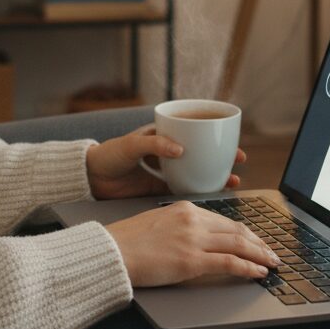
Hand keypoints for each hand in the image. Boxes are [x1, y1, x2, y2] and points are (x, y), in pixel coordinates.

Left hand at [85, 124, 246, 199]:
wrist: (90, 178)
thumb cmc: (108, 154)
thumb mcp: (131, 145)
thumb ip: (155, 144)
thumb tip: (181, 149)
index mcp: (163, 134)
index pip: (194, 132)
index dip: (215, 137)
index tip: (232, 143)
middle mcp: (167, 151)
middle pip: (201, 152)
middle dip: (222, 157)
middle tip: (239, 162)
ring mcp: (165, 170)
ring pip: (196, 171)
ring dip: (214, 176)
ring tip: (232, 182)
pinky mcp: (159, 188)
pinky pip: (183, 188)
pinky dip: (198, 191)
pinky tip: (211, 196)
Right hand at [104, 201, 279, 286]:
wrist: (112, 250)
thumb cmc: (127, 241)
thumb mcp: (157, 223)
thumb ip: (180, 227)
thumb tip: (196, 241)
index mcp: (185, 208)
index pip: (224, 220)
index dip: (244, 232)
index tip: (254, 240)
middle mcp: (193, 220)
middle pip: (237, 230)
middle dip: (258, 242)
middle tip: (271, 252)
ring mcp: (194, 239)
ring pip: (239, 244)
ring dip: (260, 255)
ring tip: (272, 263)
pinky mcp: (192, 260)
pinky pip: (230, 263)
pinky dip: (248, 268)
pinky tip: (258, 273)